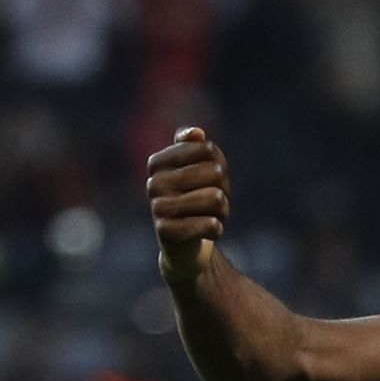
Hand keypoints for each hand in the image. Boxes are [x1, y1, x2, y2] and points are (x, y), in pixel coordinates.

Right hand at [147, 126, 229, 280]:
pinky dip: (217, 229)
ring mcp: (157, 207)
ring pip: (216, 198)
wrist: (183, 247)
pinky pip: (210, 224)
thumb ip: (193, 147)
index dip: (220, 164)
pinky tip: (209, 232)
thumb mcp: (194, 171)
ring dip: (223, 211)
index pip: (207, 149)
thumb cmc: (193, 202)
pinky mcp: (166, 232)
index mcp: (158, 162)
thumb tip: (197, 134)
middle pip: (216, 173)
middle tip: (214, 203)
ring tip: (212, 217)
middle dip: (224, 190)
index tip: (212, 178)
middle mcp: (154, 182)